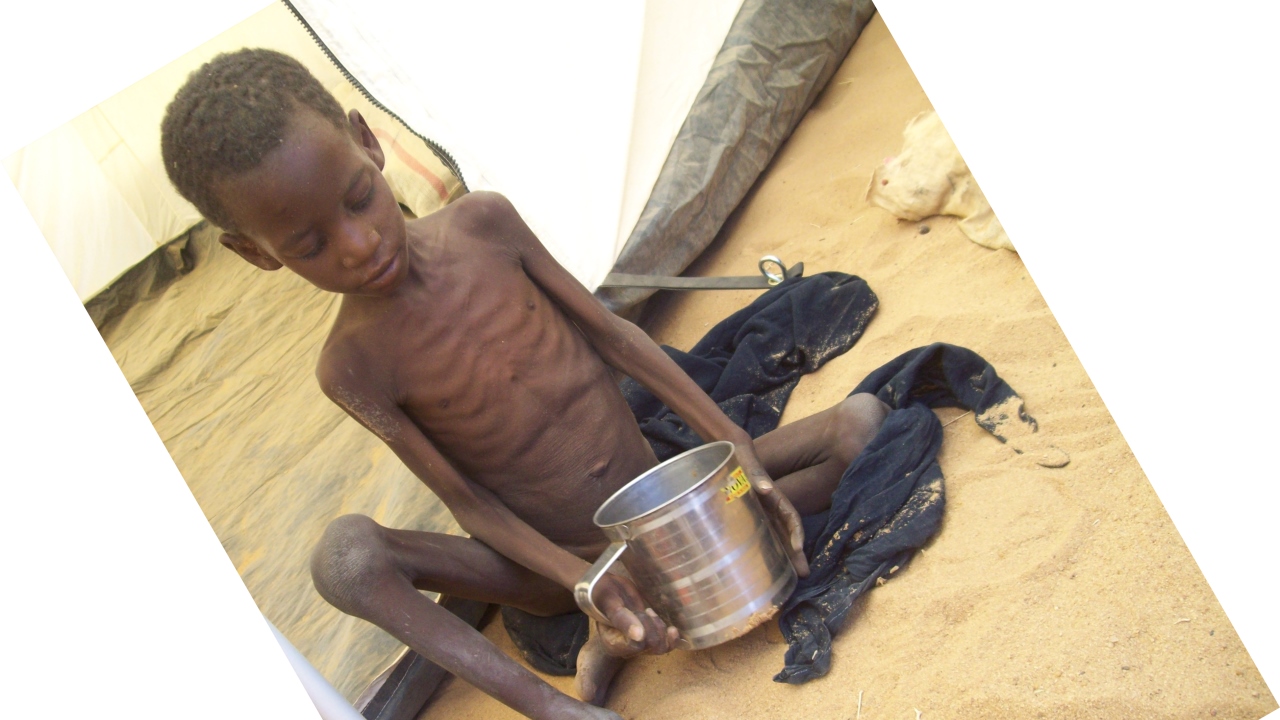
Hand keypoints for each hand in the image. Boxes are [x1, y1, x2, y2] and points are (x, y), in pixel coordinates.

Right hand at [590, 573, 679, 657]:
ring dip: (661, 628)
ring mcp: (638, 646)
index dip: (645, 629)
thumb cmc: (604, 594)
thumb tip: (639, 637)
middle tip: (646, 610)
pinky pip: (665, 647)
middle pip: (651, 646)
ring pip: (660, 648)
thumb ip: (622, 619)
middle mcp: (626, 649)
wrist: (608, 589)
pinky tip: (672, 629)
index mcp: (613, 644)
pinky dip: (671, 638)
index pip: (638, 645)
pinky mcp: (647, 639)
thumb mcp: (610, 603)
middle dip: (653, 626)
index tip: (641, 611)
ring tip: (651, 612)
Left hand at [736, 442, 809, 577]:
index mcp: (773, 496)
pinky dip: (769, 547)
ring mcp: (763, 510)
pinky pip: (763, 533)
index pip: (791, 517)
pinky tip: (769, 563)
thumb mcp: (746, 464)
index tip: (799, 549)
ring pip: (777, 535)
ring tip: (792, 575)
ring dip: (786, 554)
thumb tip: (765, 488)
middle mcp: (771, 505)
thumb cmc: (739, 455)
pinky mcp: (752, 513)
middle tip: (804, 574)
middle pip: (787, 531)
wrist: (731, 448)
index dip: (796, 533)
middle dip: (796, 552)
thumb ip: (754, 476)